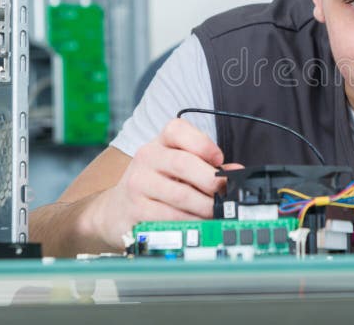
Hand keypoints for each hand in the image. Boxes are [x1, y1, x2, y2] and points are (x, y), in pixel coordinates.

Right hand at [87, 118, 241, 249]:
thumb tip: (236, 171)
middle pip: (184, 164)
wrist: (116, 209)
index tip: (219, 159)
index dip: (203, 144)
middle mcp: (146, 157)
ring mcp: (138, 183)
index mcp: (161, 142)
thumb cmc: (157, 183)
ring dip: (205, 206)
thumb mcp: (179, 167)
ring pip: (180, 195)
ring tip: (216, 211)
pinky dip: (190, 221)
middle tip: (225, 193)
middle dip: (211, 181)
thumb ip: (208, 166)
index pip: (178, 130)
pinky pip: (170, 217)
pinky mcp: (135, 210)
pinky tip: (198, 222)